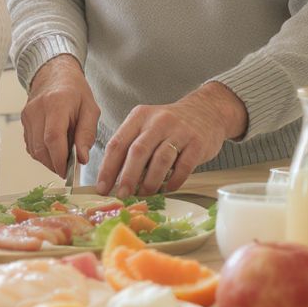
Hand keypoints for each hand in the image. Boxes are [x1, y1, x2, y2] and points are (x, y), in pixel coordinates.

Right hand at [21, 54, 100, 176]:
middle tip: (68, 167)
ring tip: (63, 154)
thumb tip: (82, 158)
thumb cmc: (75, 91)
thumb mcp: (91, 109)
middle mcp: (37, 109)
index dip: (59, 159)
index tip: (68, 171)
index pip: (52, 137)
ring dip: (48, 160)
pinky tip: (53, 147)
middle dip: (55, 163)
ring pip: (34, 149)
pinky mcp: (23, 120)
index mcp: (56, 103)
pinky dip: (42, 153)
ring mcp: (27, 115)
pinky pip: (30, 145)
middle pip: (41, 147)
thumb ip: (87, 134)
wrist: (54, 73)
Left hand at [95, 82, 247, 196]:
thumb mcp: (147, 126)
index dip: (107, 167)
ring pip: (160, 159)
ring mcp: (179, 131)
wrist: (206, 111)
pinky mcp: (197, 143)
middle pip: (138, 151)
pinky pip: (184, 166)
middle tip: (122, 195)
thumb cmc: (169, 125)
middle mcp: (158, 121)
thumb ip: (132, 146)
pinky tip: (168, 189)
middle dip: (127, 176)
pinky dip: (174, 181)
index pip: (118, 143)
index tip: (102, 187)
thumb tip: (114, 179)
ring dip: (150, 181)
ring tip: (144, 194)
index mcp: (139, 117)